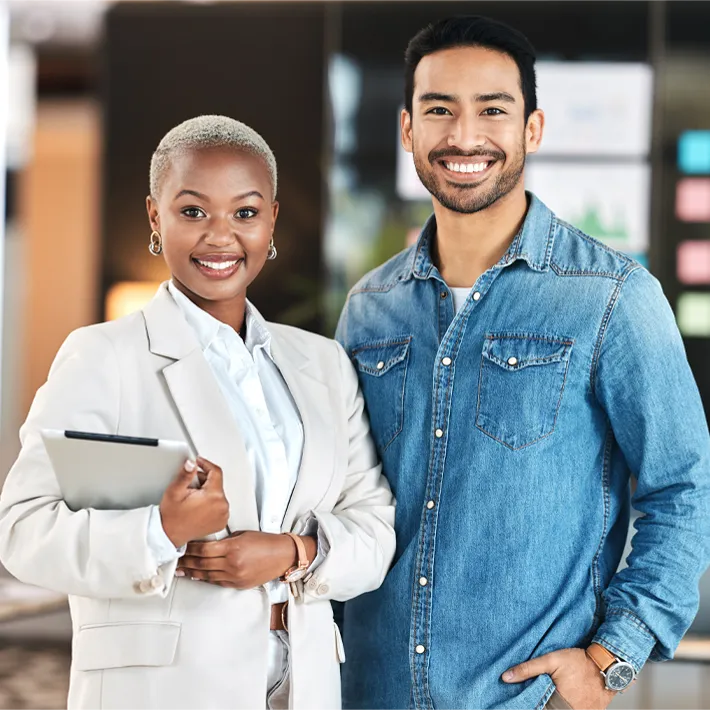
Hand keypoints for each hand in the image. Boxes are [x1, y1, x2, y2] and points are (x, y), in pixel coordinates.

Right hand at [159, 457, 228, 548]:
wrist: (170, 535)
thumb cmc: (172, 516)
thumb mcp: (175, 491)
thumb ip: (185, 475)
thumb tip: (191, 464)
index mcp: (213, 497)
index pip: (216, 472)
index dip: (206, 464)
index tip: (199, 462)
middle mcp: (222, 506)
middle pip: (217, 483)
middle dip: (204, 480)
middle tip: (190, 485)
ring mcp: (223, 515)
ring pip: (218, 494)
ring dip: (207, 491)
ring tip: (193, 497)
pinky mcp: (221, 521)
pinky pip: (219, 505)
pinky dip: (211, 502)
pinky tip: (198, 506)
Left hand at [177, 531, 316, 588]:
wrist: (282, 556)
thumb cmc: (265, 541)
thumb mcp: (243, 534)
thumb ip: (225, 540)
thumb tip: (208, 545)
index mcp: (232, 548)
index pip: (204, 550)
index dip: (190, 549)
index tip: (182, 546)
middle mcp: (232, 564)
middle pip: (202, 564)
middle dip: (187, 562)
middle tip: (175, 560)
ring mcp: (235, 576)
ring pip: (207, 575)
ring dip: (192, 572)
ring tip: (181, 570)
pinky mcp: (238, 584)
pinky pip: (217, 582)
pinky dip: (206, 579)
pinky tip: (198, 576)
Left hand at [502, 648, 615, 709]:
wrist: (606, 665)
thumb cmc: (579, 661)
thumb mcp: (551, 660)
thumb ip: (528, 669)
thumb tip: (505, 678)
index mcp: (558, 704)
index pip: (538, 709)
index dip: (528, 705)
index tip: (519, 701)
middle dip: (541, 704)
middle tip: (542, 694)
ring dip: (552, 705)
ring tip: (552, 695)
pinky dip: (564, 706)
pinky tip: (561, 698)